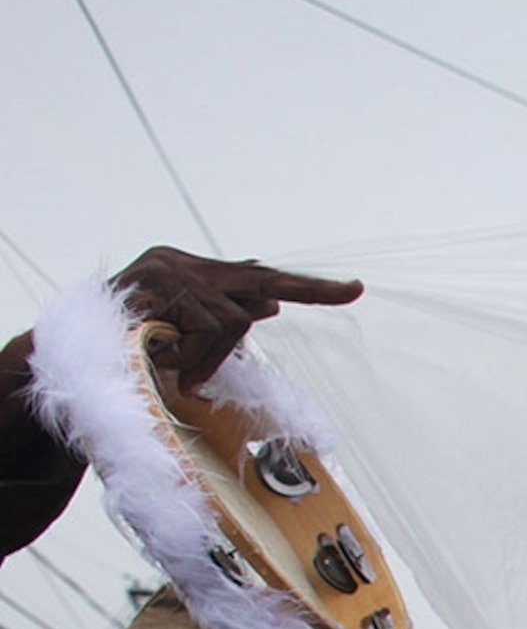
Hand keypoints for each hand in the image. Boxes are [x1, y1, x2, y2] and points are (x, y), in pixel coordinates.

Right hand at [109, 246, 361, 392]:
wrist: (71, 351)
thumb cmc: (127, 351)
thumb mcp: (183, 340)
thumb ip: (221, 324)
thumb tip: (268, 306)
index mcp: (192, 275)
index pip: (255, 277)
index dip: (303, 287)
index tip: (352, 289)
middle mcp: (183, 263)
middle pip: (261, 278)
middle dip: (311, 289)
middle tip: (353, 290)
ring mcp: (172, 268)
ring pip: (233, 322)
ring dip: (210, 356)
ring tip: (172, 364)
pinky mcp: (165, 281)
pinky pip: (209, 328)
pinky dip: (193, 354)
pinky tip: (162, 354)